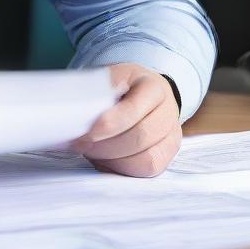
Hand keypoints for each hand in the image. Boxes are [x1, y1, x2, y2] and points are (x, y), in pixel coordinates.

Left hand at [71, 63, 181, 177]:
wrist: (144, 92)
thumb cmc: (122, 86)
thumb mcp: (109, 78)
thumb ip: (96, 92)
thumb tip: (77, 113)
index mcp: (152, 86)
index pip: (133, 109)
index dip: (109, 124)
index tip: (86, 132)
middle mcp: (168, 111)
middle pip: (140, 137)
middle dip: (105, 146)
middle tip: (81, 144)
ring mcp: (172, 135)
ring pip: (146, 159)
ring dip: (112, 160)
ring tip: (91, 151)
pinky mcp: (168, 154)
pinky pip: (147, 170)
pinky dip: (122, 169)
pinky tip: (105, 160)